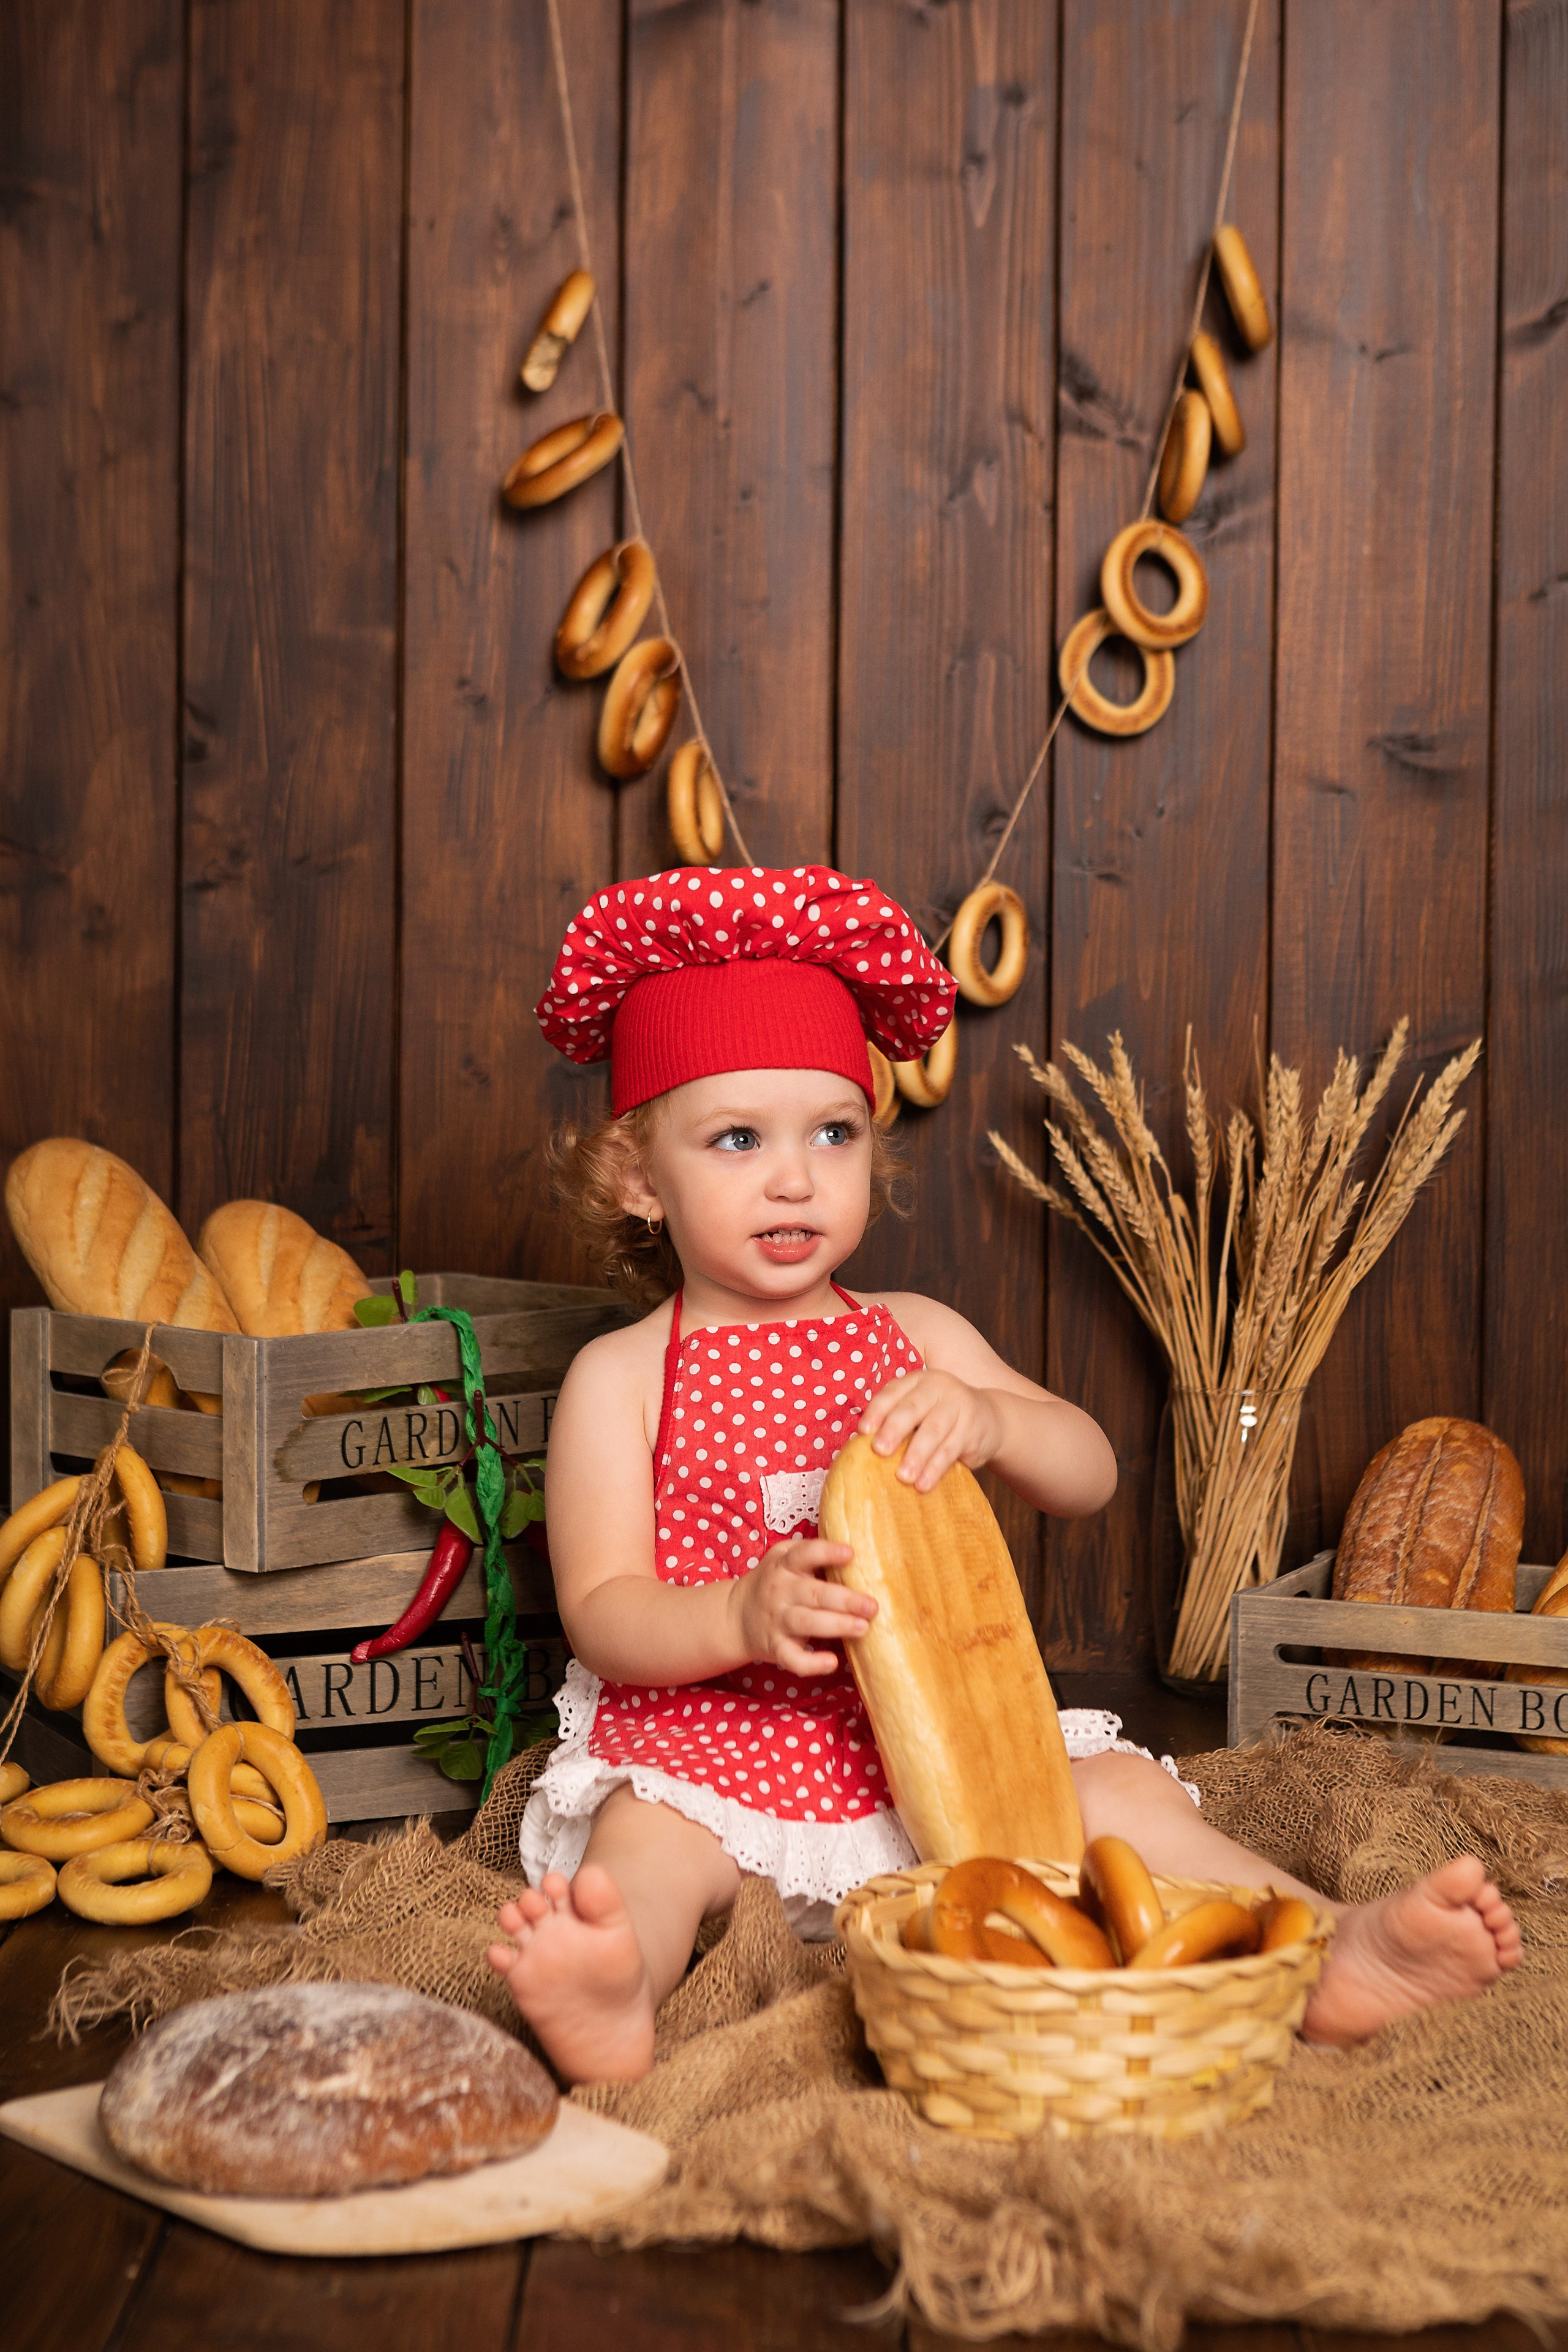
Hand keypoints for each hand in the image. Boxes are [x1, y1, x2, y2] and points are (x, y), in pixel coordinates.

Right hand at [733, 1537, 876, 1676]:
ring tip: (863, 1628)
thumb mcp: (783, 1558)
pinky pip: (792, 1658)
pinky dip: (810, 1663)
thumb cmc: (774, 1582)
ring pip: (806, 1622)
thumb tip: (862, 1549)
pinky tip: (831, 1663)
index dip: (826, 1552)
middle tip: (872, 1606)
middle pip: (813, 1593)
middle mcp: (780, 1591)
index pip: (804, 1554)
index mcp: (785, 1565)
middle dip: (844, 1599)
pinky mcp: (776, 1647)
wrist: (736, 1616)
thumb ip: (812, 1553)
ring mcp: (777, 1620)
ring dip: (836, 1625)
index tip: (850, 1553)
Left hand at [858, 1369, 1003, 1492]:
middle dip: (894, 1430)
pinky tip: (923, 1484)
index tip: (863, 1431)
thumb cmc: (940, 1416)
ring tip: (903, 1477)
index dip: (877, 1411)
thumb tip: (860, 1447)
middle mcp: (937, 1387)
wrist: (989, 1418)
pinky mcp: (972, 1427)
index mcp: (916, 1381)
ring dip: (916, 1455)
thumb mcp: (920, 1409)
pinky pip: (950, 1449)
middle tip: (879, 1450)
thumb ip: (895, 1421)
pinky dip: (935, 1468)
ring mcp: (957, 1405)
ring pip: (933, 1431)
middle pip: (912, 1408)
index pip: (892, 1393)